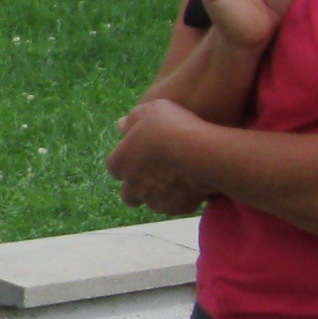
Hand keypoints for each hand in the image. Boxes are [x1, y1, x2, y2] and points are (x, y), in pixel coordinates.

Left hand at [108, 97, 217, 214]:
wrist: (202, 154)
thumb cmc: (174, 127)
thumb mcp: (153, 110)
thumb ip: (134, 118)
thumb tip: (121, 124)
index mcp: (120, 162)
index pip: (115, 167)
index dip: (128, 162)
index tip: (141, 155)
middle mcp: (132, 185)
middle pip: (128, 194)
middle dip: (138, 188)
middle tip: (156, 175)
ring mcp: (154, 199)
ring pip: (152, 202)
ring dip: (159, 194)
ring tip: (178, 179)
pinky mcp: (175, 208)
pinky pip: (175, 206)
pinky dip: (181, 199)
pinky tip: (194, 186)